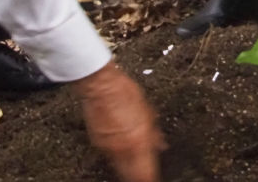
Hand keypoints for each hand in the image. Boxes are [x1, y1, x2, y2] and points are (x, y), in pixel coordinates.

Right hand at [72, 62, 165, 181]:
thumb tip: (161, 144)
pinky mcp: (97, 143)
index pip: (146, 173)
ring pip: (120, 168)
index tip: (155, 177)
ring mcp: (107, 147)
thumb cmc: (123, 90)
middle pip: (132, 176)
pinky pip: (110, 156)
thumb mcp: (148, 110)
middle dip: (140, 176)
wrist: (99, 84)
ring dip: (129, 169)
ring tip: (136, 164)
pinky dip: (118, 157)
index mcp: (138, 141)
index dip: (152, 177)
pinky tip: (124, 150)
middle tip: (146, 174)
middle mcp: (122, 148)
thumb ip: (155, 133)